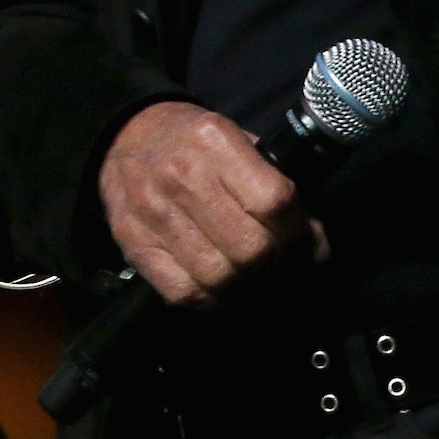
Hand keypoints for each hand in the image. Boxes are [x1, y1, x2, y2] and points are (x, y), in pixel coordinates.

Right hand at [97, 101, 321, 308]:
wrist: (125, 136)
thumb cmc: (192, 142)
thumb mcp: (237, 138)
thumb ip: (272, 182)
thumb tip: (312, 239)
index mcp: (215, 141)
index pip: (274, 203)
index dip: (301, 233)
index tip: (310, 244)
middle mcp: (183, 176)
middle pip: (251, 248)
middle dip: (279, 265)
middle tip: (284, 264)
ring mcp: (154, 213)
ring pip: (220, 278)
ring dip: (249, 288)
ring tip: (257, 279)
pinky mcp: (134, 244)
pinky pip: (184, 293)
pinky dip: (213, 301)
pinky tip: (224, 289)